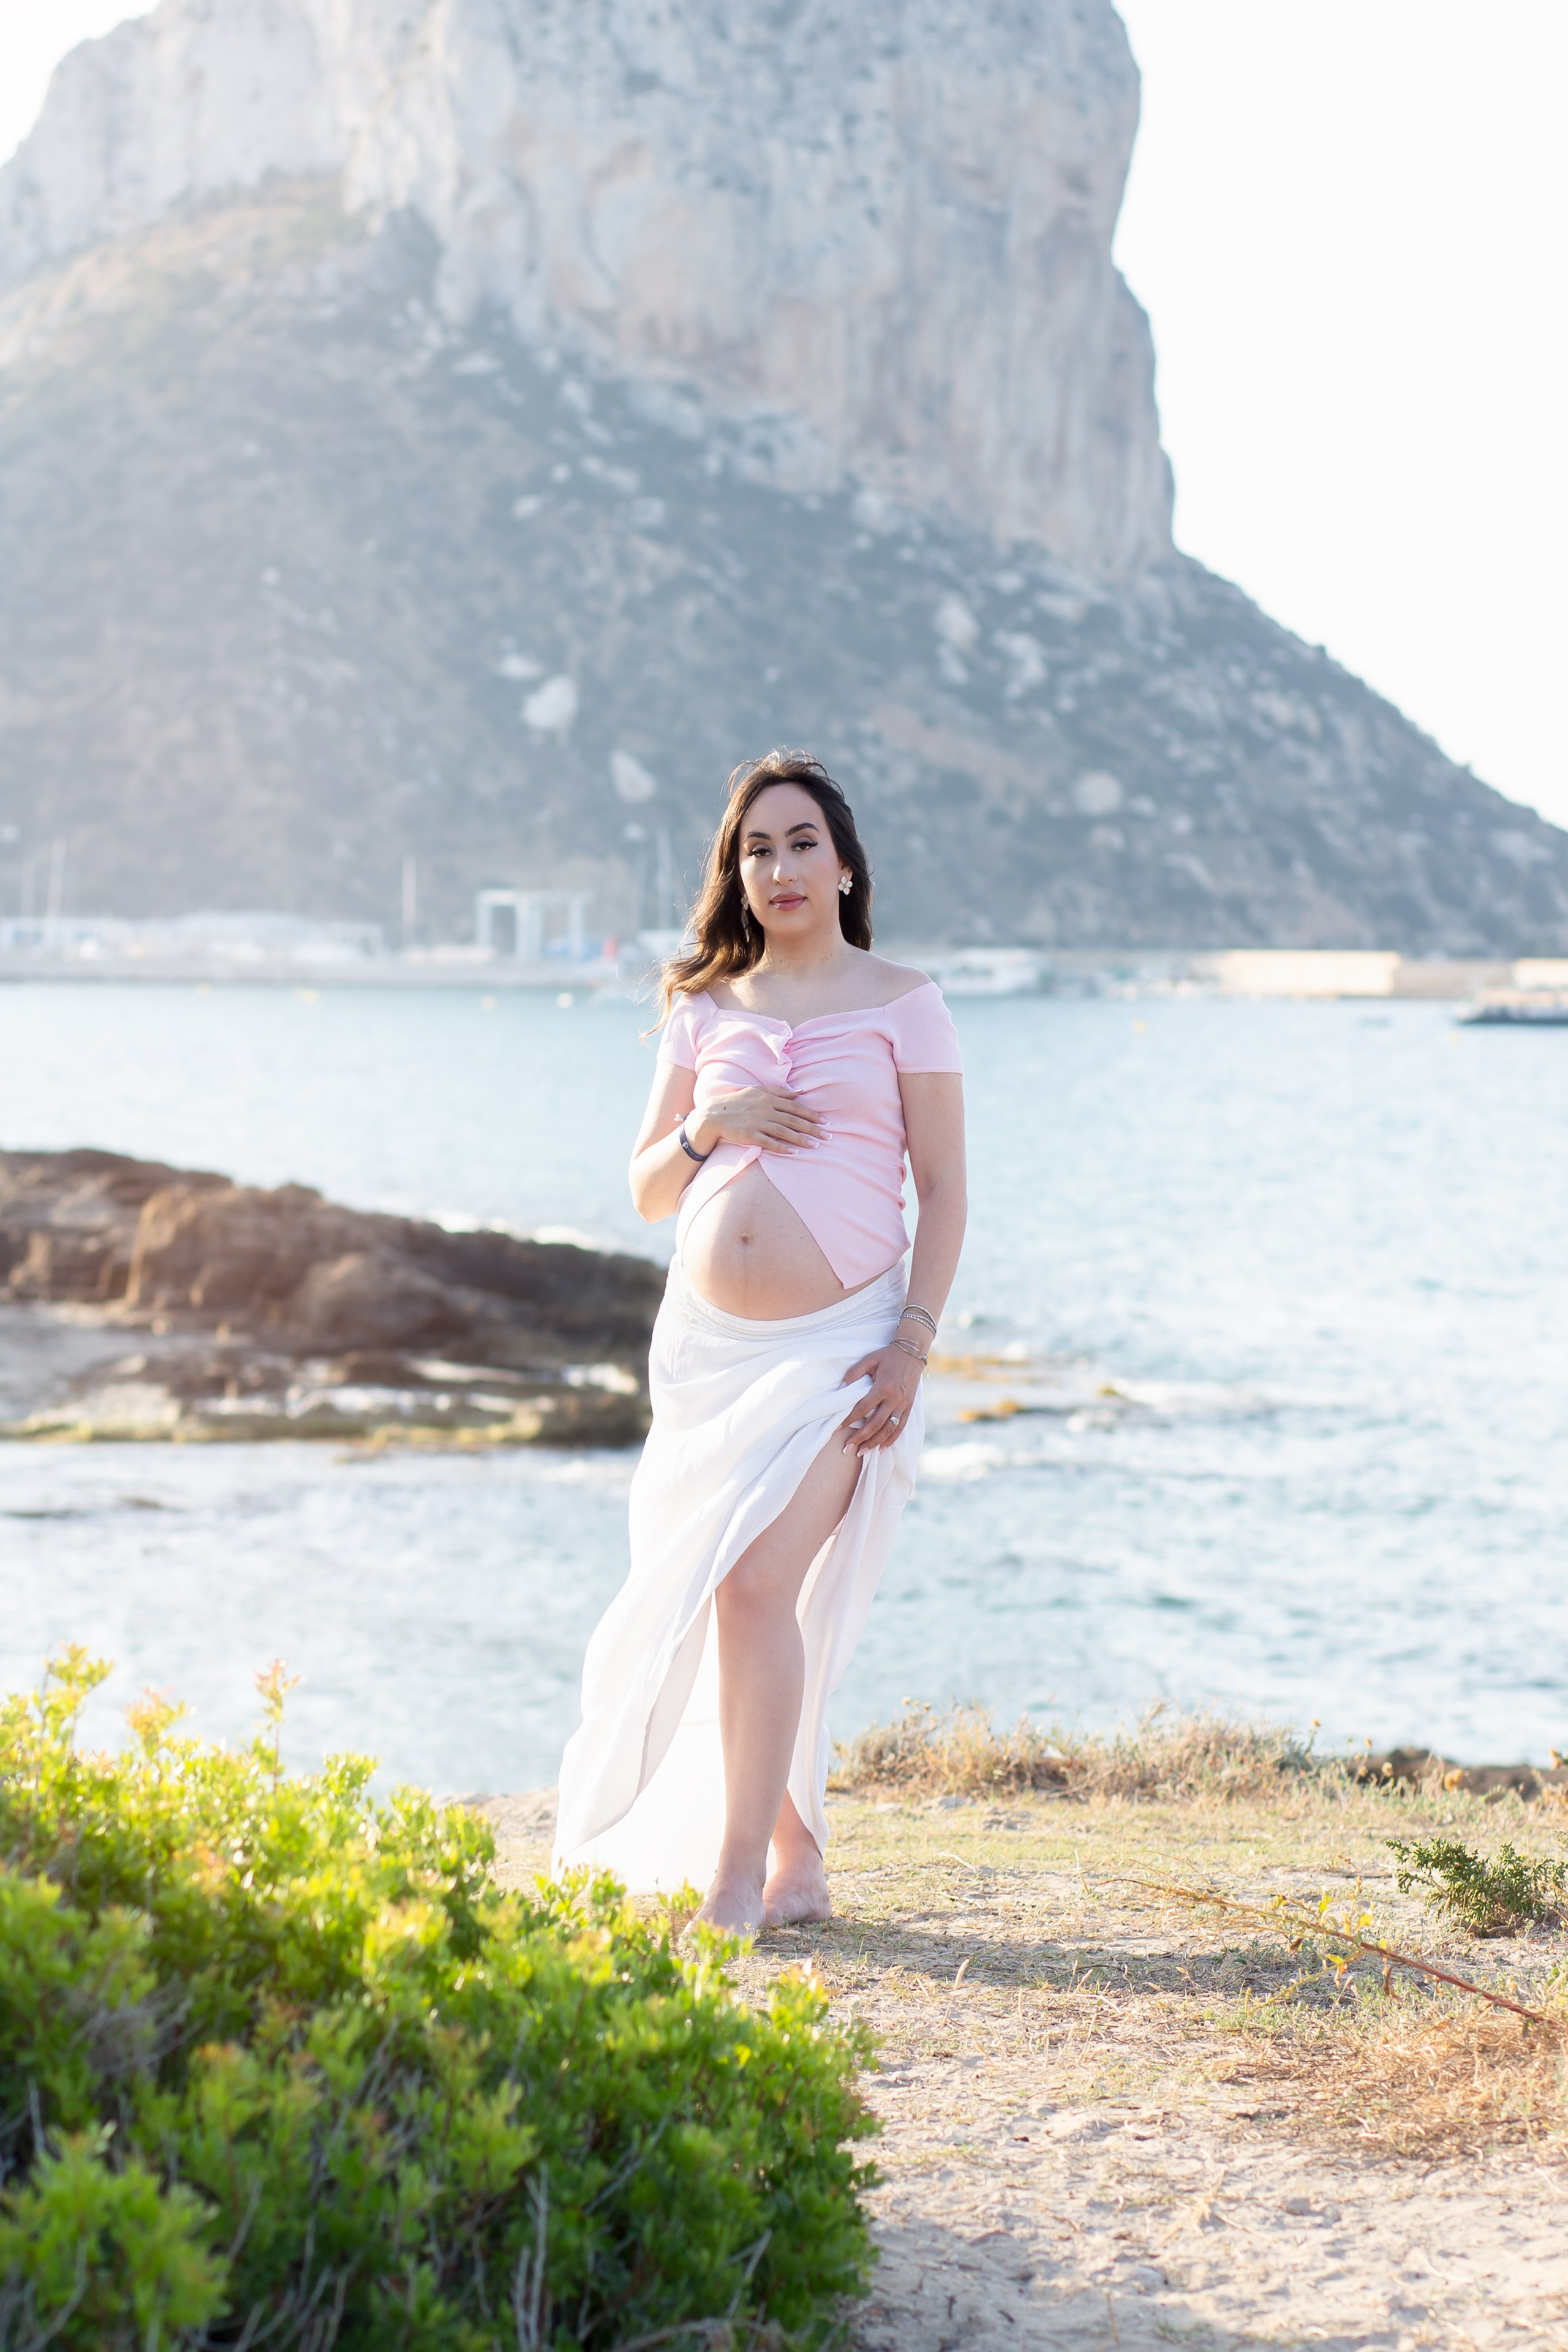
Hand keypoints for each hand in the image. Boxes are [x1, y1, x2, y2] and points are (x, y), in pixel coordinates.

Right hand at [690, 1086, 822, 1155]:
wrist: (713, 1114)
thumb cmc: (737, 1102)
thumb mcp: (757, 1091)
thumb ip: (779, 1091)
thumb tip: (799, 1092)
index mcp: (768, 1098)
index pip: (795, 1107)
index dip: (811, 1115)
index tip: (825, 1121)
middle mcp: (765, 1109)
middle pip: (793, 1120)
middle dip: (812, 1128)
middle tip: (828, 1135)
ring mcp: (757, 1122)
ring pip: (784, 1131)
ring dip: (801, 1139)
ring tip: (815, 1145)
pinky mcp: (750, 1135)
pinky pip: (769, 1142)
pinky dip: (782, 1147)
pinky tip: (794, 1152)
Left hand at [838, 1342, 921, 1456]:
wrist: (912, 1352)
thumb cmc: (887, 1355)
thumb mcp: (869, 1359)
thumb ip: (854, 1374)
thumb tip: (841, 1390)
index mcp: (883, 1387)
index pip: (863, 1409)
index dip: (849, 1419)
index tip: (837, 1428)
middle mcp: (894, 1399)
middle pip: (875, 1424)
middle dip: (860, 1438)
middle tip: (847, 1448)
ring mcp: (903, 1405)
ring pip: (888, 1429)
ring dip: (874, 1442)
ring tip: (861, 1451)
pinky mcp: (909, 1407)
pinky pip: (900, 1428)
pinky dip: (891, 1440)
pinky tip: (881, 1449)